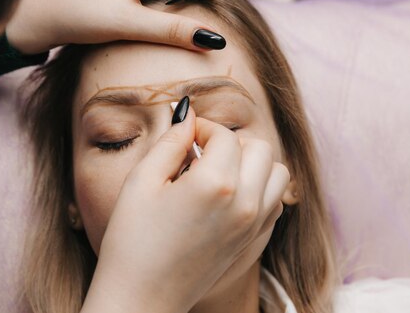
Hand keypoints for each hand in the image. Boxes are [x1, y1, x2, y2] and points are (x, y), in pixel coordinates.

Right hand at [80, 108, 289, 312]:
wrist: (142, 297)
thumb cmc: (133, 240)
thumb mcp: (142, 180)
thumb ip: (170, 140)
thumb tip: (187, 114)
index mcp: (216, 184)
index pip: (223, 135)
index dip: (201, 128)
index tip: (184, 135)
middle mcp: (245, 203)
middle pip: (258, 147)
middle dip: (229, 142)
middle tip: (199, 154)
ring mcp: (254, 225)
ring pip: (276, 172)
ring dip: (252, 163)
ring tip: (219, 172)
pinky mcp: (254, 242)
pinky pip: (276, 201)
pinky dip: (261, 188)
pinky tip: (229, 195)